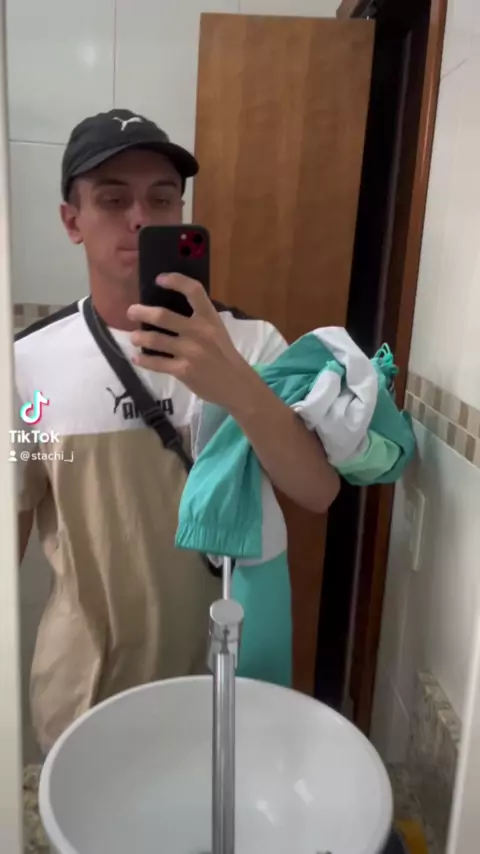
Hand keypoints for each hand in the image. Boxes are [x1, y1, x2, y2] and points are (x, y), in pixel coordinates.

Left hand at [127, 273, 255, 408]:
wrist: (235, 384)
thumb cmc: (223, 354)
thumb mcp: (216, 330)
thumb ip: (197, 319)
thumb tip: (167, 311)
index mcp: (209, 317)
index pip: (194, 291)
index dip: (175, 281)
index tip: (159, 279)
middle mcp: (199, 331)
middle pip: (164, 316)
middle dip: (142, 312)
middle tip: (131, 312)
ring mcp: (190, 352)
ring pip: (155, 340)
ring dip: (139, 337)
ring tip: (134, 337)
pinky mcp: (183, 370)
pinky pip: (157, 363)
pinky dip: (143, 360)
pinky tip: (137, 358)